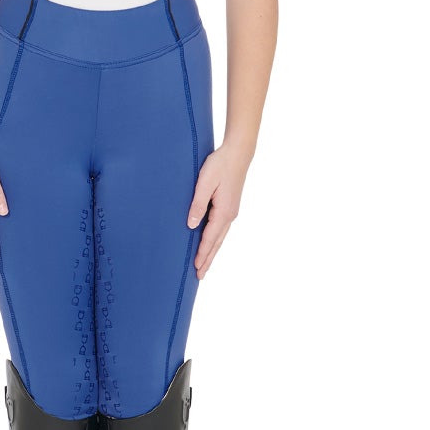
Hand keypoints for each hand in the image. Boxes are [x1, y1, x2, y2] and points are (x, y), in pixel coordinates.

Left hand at [186, 141, 250, 279]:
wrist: (238, 153)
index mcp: (223, 212)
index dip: (202, 253)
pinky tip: (211, 243)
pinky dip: (215, 241)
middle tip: (199, 276)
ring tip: (204, 265)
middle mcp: (229, 215)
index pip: (210, 238)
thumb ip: (197, 205)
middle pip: (217, 243)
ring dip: (212, 252)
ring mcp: (231, 212)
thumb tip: (191, 226)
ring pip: (220, 237)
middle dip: (208, 259)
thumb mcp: (205, 183)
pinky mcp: (230, 206)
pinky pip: (221, 229)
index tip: (195, 268)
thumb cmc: (220, 165)